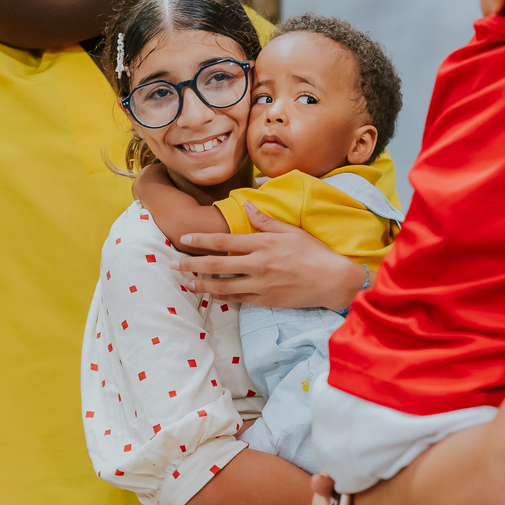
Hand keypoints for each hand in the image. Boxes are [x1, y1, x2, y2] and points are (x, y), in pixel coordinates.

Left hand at [170, 202, 366, 308]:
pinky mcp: (266, 300)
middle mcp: (258, 264)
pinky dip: (223, 296)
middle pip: (217, 265)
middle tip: (172, 265)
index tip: (184, 239)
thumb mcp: (290, 230)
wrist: (332, 280)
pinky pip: (239, 299)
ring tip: (186, 283)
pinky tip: (212, 295)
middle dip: (192, 265)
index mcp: (263, 244)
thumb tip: (246, 203)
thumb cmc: (313, 252)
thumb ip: (265, 219)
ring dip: (202, 285)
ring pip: (224, 286)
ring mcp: (261, 285)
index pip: (224, 240)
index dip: (201, 240)